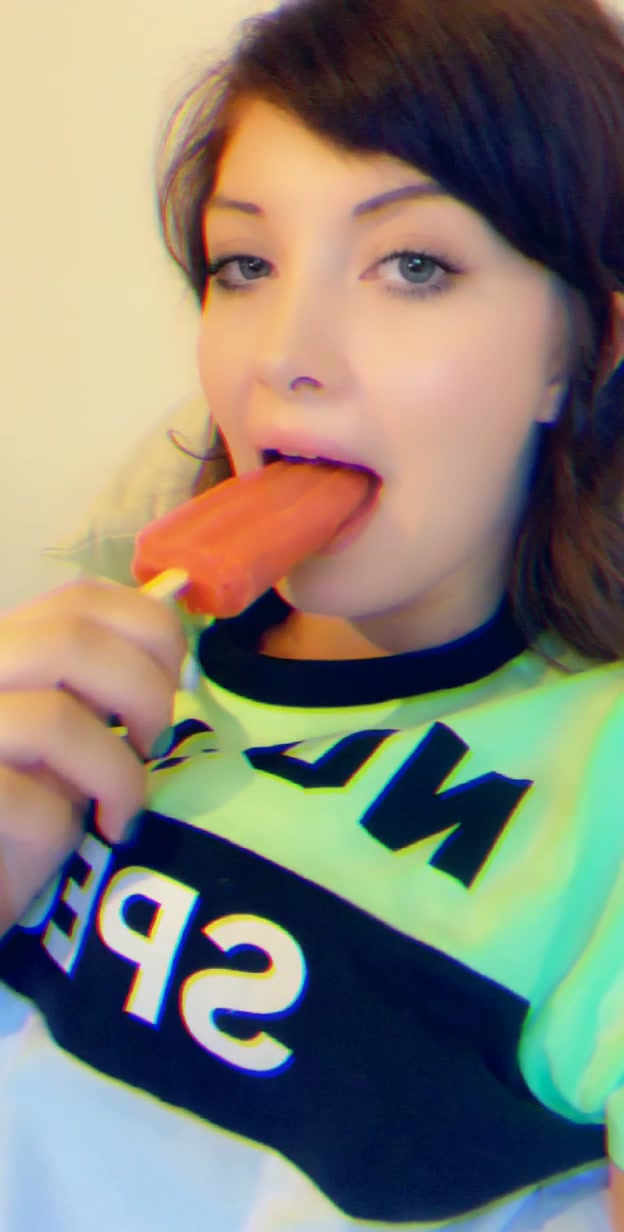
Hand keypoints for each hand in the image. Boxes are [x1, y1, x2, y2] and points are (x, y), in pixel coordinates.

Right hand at [0, 577, 187, 935]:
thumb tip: (175, 614)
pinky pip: (33, 804)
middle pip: (72, 636)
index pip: (80, 597)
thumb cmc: (18, 815)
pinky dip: (74, 827)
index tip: (181, 683)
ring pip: (54, 717)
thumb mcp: (66, 735)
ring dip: (117, 769)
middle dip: (143, 689)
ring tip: (125, 807)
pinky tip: (81, 845)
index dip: (152, 630)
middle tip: (156, 743)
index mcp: (2, 645)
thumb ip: (102, 681)